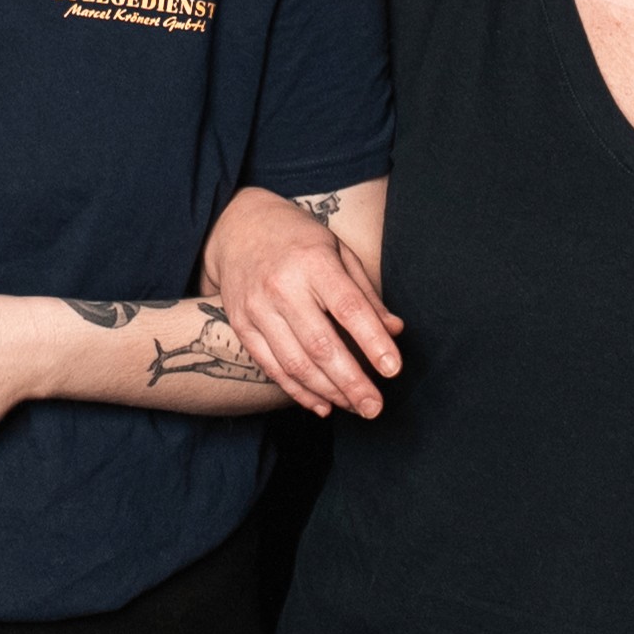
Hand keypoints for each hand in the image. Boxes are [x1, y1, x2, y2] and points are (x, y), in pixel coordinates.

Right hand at [204, 187, 398, 417]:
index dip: (373, 342)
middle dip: (351, 382)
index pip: (348, 308)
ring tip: (354, 407)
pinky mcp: (241, 325)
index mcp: (313, 262)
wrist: (239, 226)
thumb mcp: (338, 252)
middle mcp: (282, 286)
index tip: (393, 369)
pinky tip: (322, 405)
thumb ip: (365, 294)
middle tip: (375, 407)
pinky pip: (272, 368)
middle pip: (321, 345)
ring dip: (328, 392)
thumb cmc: (299, 239)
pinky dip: (298, 391)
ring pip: (295, 363)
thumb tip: (395, 330)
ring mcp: (257, 308)